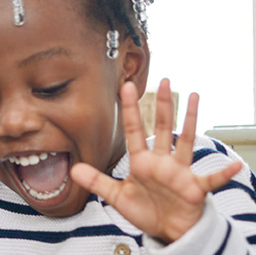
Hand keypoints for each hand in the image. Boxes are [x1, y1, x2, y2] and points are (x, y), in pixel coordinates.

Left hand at [71, 79, 241, 243]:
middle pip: (161, 127)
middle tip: (164, 80)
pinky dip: (224, 173)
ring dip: (190, 120)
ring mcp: (179, 172)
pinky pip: (212, 180)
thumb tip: (74, 169)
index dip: (129, 109)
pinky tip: (235, 164)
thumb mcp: (116, 196)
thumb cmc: (146, 211)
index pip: (133, 130)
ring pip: (186, 141)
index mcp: (141, 162)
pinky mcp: (194, 188)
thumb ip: (96, 181)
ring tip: (195, 96)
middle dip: (161, 104)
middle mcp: (161, 162)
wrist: (167, 230)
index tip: (126, 87)